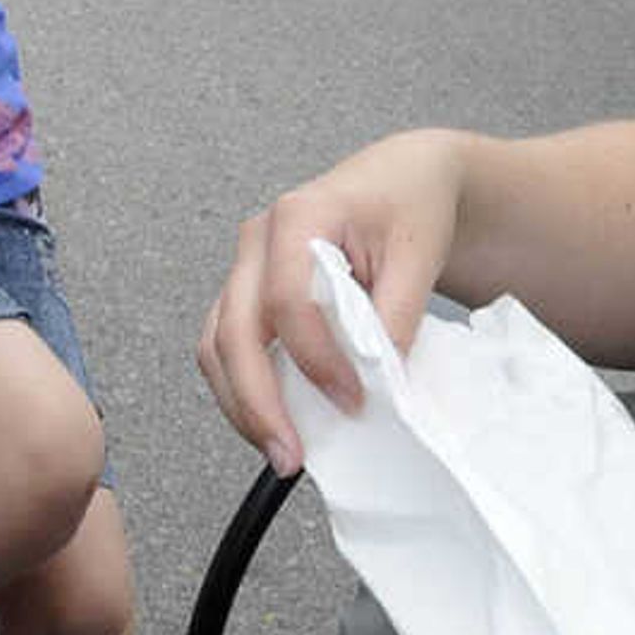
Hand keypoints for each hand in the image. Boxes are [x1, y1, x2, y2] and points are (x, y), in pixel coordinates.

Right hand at [194, 130, 466, 474]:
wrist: (401, 181)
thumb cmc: (407, 205)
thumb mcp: (419, 255)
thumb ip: (397, 316)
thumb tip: (378, 382)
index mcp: (300, 215)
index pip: (289, 300)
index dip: (315, 359)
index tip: (351, 399)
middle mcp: (258, 240)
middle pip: (232, 329)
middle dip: (256, 400)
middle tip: (289, 453)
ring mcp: (246, 267)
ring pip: (216, 344)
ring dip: (241, 403)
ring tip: (279, 450)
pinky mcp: (247, 293)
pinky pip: (225, 347)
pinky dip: (244, 389)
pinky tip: (275, 421)